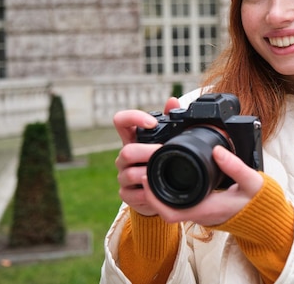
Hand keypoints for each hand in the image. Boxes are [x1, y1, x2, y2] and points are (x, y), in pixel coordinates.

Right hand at [113, 97, 180, 215]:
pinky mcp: (125, 194)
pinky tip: (157, 191)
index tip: (152, 123)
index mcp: (132, 139)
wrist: (157, 190)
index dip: (133, 117)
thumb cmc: (160, 159)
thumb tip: (173, 100)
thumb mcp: (166, 140)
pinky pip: (133, 194)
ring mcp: (123, 175)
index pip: (121, 121)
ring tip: (164, 172)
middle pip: (126, 151)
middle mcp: (124, 156)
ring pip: (129, 174)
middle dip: (147, 152)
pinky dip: (147, 194)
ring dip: (148, 173)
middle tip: (164, 152)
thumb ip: (169, 120)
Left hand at [140, 145, 264, 225]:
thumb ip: (235, 166)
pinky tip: (168, 176)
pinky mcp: (201, 207)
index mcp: (206, 209)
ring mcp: (199, 212)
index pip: (171, 212)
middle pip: (164, 209)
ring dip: (158, 192)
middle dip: (151, 192)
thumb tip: (218, 150)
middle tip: (144, 169)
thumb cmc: (256, 201)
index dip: (154, 198)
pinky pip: (178, 203)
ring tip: (153, 169)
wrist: (264, 215)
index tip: (147, 178)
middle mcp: (199, 213)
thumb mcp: (251, 181)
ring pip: (170, 206)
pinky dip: (169, 193)